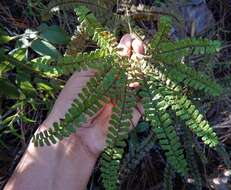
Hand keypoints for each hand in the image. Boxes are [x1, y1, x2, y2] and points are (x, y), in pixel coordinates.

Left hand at [40, 34, 144, 157]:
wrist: (74, 135)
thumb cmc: (73, 103)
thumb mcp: (84, 76)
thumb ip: (104, 62)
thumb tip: (123, 47)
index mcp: (104, 74)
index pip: (119, 58)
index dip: (126, 48)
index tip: (131, 40)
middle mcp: (117, 84)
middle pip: (132, 66)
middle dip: (137, 54)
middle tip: (139, 45)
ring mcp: (127, 97)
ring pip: (141, 79)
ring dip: (143, 66)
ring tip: (142, 55)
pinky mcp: (135, 111)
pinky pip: (145, 97)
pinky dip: (148, 85)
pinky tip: (145, 75)